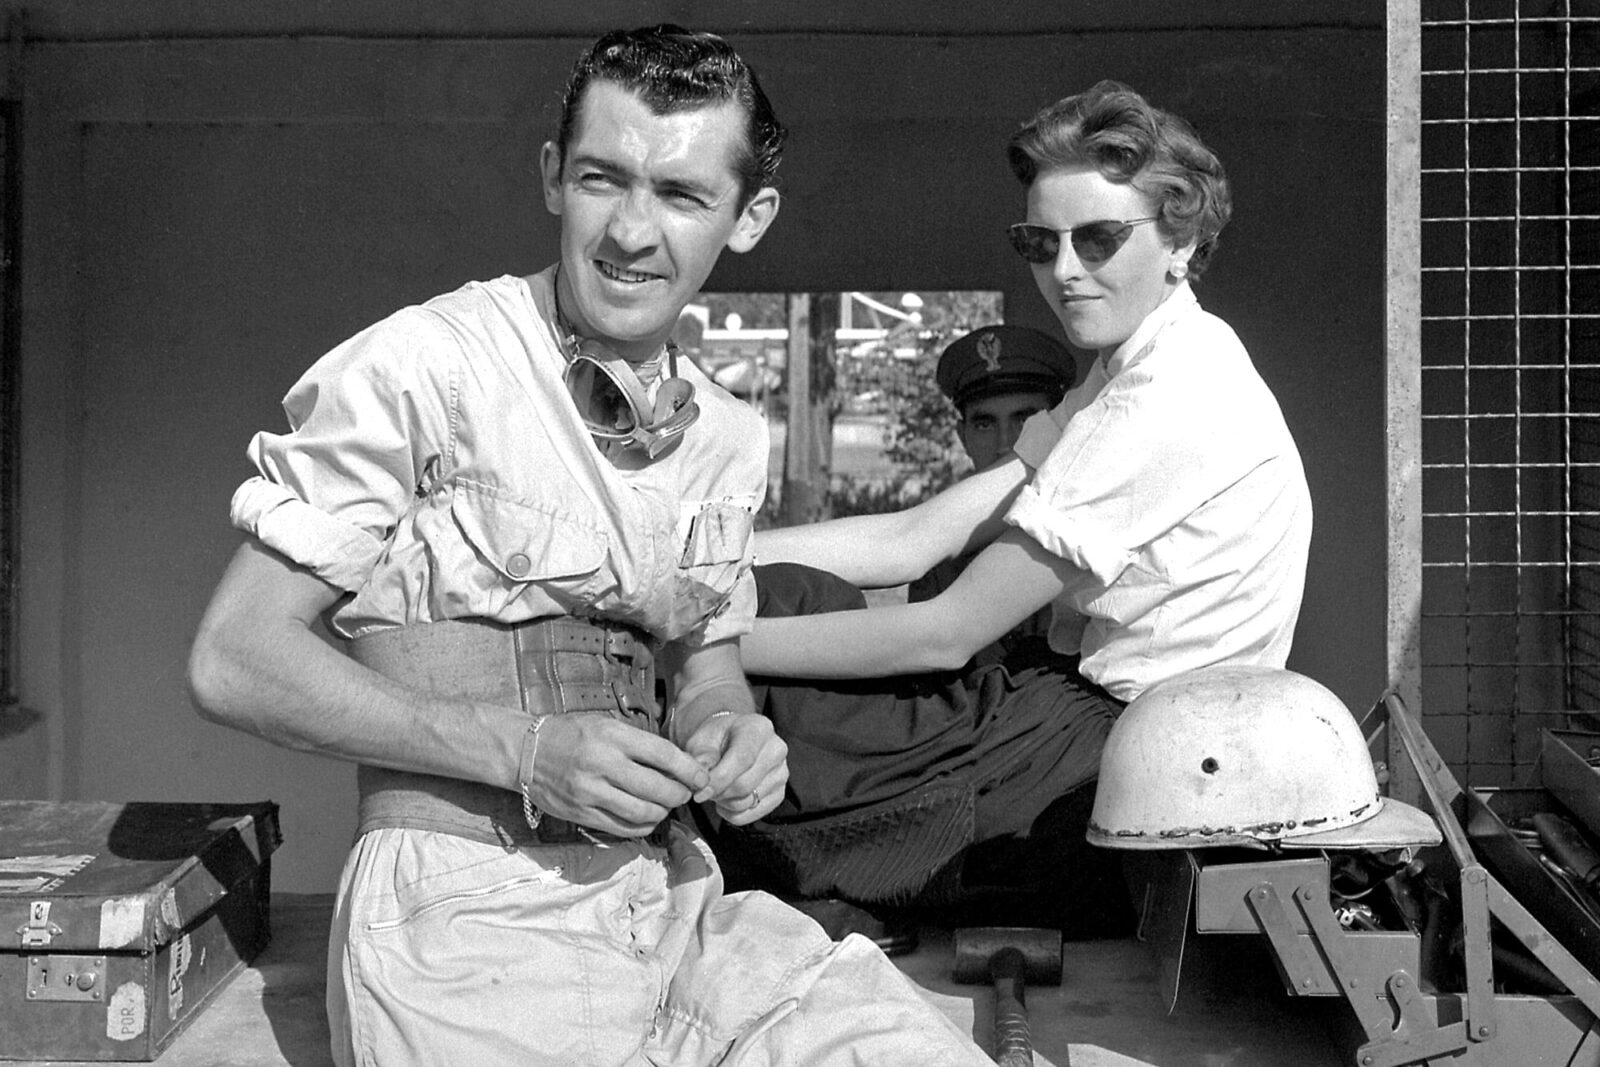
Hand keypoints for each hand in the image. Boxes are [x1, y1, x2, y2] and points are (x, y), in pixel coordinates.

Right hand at [524, 714, 710, 837]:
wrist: (525, 751)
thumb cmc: (571, 734)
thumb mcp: (605, 724)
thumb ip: (639, 743)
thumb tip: (680, 764)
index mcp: (611, 736)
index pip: (663, 755)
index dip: (689, 770)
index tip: (702, 778)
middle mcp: (602, 764)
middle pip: (658, 789)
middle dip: (680, 794)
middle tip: (684, 793)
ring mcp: (590, 793)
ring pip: (644, 813)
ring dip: (663, 812)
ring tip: (665, 804)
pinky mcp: (582, 814)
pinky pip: (624, 828)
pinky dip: (643, 825)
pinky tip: (646, 816)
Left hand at [680, 711, 787, 825]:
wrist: (728, 741)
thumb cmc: (714, 739)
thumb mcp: (701, 739)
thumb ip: (700, 757)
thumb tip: (702, 781)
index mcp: (758, 729)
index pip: (743, 759)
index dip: (719, 779)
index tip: (699, 791)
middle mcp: (776, 750)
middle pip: (744, 785)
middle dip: (717, 792)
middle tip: (702, 789)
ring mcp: (781, 773)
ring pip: (746, 802)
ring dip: (723, 802)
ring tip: (715, 788)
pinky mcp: (779, 794)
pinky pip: (750, 814)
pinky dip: (731, 813)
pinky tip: (725, 798)